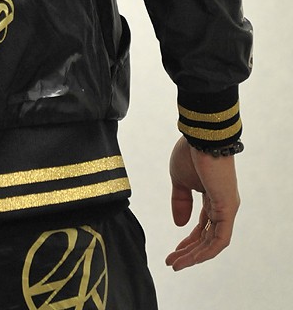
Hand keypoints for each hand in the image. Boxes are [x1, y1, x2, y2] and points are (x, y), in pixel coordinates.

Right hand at [165, 136, 239, 270]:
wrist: (201, 137)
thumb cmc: (191, 152)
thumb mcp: (179, 179)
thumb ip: (180, 201)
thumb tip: (180, 225)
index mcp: (211, 197)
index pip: (202, 226)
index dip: (187, 240)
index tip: (173, 251)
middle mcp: (222, 206)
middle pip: (207, 237)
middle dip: (189, 251)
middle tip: (172, 262)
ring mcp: (227, 208)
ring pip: (213, 242)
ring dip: (195, 255)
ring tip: (177, 263)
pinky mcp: (228, 209)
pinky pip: (220, 238)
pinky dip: (207, 251)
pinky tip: (193, 258)